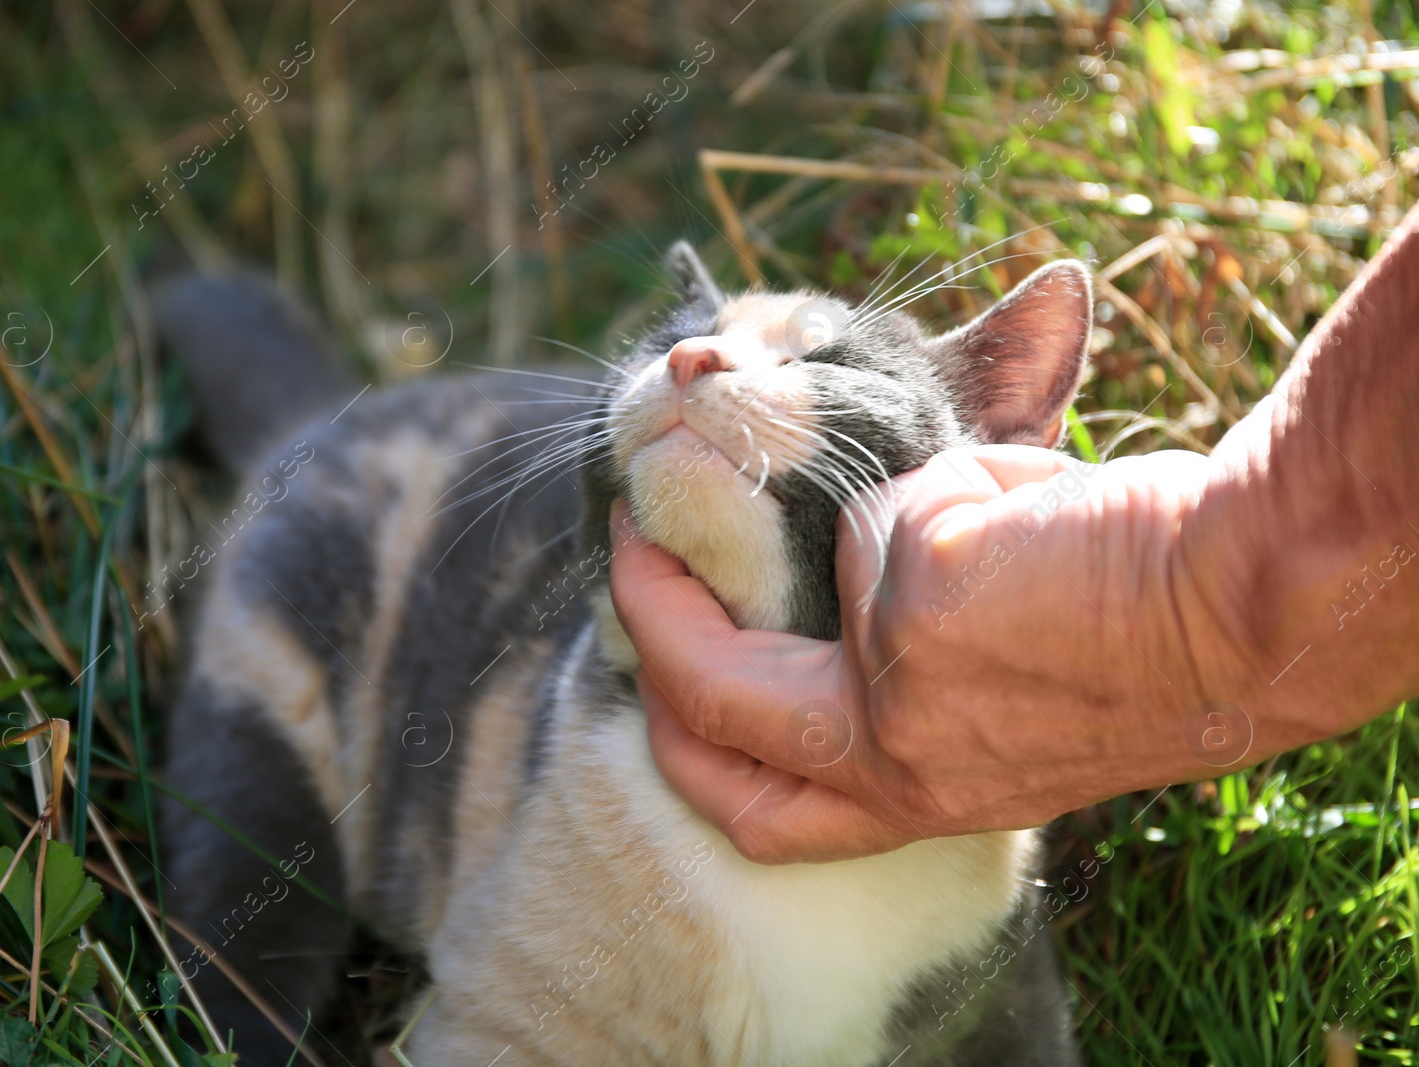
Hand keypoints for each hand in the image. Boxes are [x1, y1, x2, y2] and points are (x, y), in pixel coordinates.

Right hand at [611, 444, 1239, 863]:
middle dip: (651, 660)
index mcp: (920, 794)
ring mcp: (899, 689)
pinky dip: (937, 490)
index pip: (768, 812)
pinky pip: (885, 516)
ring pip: (745, 644)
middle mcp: (898, 767)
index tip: (669, 670)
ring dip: (684, 581)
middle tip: (631, 577)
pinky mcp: (918, 593)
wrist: (1247, 604)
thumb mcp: (1006, 694)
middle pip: (712, 746)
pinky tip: (1012, 494)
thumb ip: (909, 671)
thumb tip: (829, 588)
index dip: (694, 744)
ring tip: (686, 503)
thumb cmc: (1144, 635)